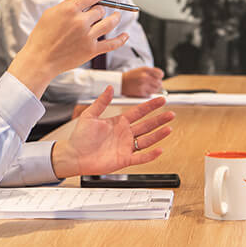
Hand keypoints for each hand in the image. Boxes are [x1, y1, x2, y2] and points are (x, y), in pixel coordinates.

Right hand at [10, 0, 126, 96]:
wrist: (40, 59)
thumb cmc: (42, 37)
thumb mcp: (51, 14)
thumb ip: (68, 3)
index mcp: (70, 10)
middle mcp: (80, 22)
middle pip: (100, 10)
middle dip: (100, 9)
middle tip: (98, 11)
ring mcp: (88, 36)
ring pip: (109, 22)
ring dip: (115, 18)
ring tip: (117, 16)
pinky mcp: (92, 50)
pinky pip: (112, 44)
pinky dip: (121, 39)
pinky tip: (125, 35)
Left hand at [50, 86, 175, 177]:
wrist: (73, 155)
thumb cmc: (79, 137)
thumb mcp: (89, 115)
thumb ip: (101, 102)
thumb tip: (110, 87)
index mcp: (118, 122)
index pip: (139, 112)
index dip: (150, 106)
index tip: (161, 99)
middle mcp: (124, 134)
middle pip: (147, 125)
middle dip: (159, 119)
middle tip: (171, 114)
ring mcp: (125, 146)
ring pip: (147, 140)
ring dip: (158, 135)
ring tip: (169, 128)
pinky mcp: (124, 159)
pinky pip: (140, 157)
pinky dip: (150, 155)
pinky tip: (159, 149)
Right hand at [121, 67, 164, 96]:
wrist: (121, 82)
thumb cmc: (132, 76)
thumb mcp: (141, 69)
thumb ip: (152, 71)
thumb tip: (161, 76)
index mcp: (145, 69)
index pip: (160, 74)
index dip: (160, 76)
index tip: (158, 78)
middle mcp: (145, 77)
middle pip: (159, 83)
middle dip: (158, 84)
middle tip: (153, 84)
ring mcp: (143, 85)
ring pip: (156, 90)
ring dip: (154, 89)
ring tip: (148, 87)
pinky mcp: (141, 92)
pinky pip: (150, 94)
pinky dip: (148, 93)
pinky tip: (143, 90)